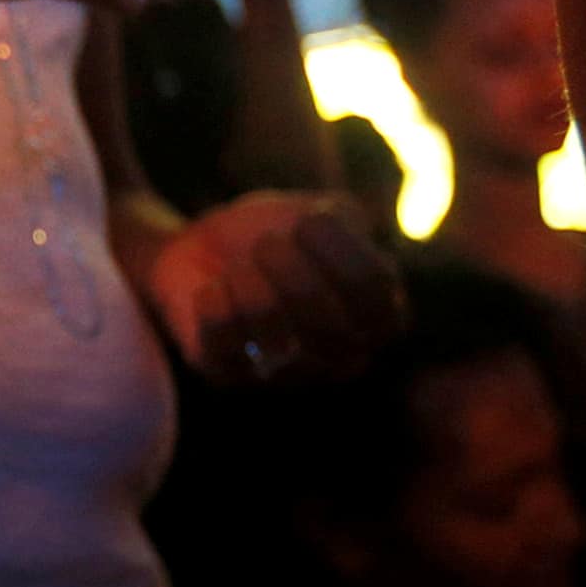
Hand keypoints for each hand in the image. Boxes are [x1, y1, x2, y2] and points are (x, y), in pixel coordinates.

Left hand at [141, 191, 402, 384]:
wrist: (207, 246)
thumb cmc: (278, 230)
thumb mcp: (322, 212)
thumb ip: (347, 222)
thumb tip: (333, 234)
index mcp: (378, 317)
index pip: (375, 299)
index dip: (341, 255)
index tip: (308, 220)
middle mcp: (341, 357)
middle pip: (329, 326)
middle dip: (292, 274)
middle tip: (264, 243)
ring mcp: (288, 375)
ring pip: (277, 344)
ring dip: (252, 288)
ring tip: (239, 265)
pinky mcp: (231, 375)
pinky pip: (226, 347)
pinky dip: (217, 304)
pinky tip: (213, 286)